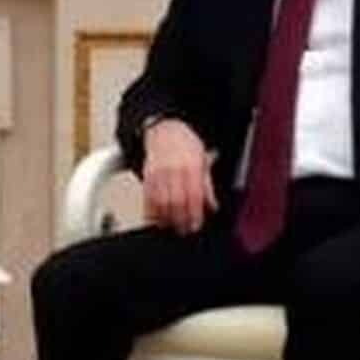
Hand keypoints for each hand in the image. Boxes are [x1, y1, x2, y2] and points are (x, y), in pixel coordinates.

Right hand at [140, 118, 216, 234]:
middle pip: (176, 202)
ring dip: (165, 219)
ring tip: (171, 227)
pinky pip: (147, 198)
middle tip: (184, 230)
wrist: (164, 129)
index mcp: (192, 166)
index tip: (195, 226)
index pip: (193, 196)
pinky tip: (156, 220)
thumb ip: (207, 185)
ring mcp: (159, 173)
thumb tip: (212, 206)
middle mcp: (174, 169)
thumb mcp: (203, 161)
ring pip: (160, 202)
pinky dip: (150, 212)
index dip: (194, 214)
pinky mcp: (147, 176)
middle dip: (180, 220)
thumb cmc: (186, 145)